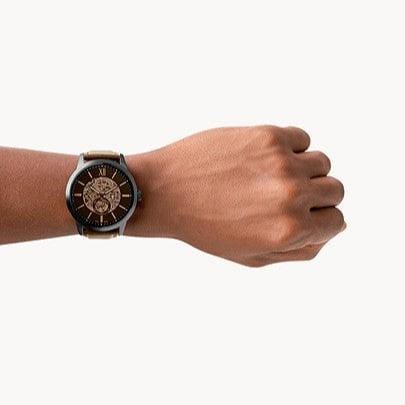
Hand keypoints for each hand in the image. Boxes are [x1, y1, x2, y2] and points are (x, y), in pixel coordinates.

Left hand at [126, 126, 344, 266]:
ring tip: (272, 177)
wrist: (165, 191)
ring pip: (322, 162)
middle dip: (316, 196)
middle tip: (285, 196)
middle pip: (335, 189)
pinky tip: (265, 158)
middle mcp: (292, 195)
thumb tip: (335, 229)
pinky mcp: (267, 135)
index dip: (321, 220)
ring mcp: (281, 162)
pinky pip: (302, 138)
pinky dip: (291, 147)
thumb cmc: (205, 227)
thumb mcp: (253, 257)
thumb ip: (300, 249)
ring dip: (304, 170)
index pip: (337, 222)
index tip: (303, 215)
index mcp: (291, 231)